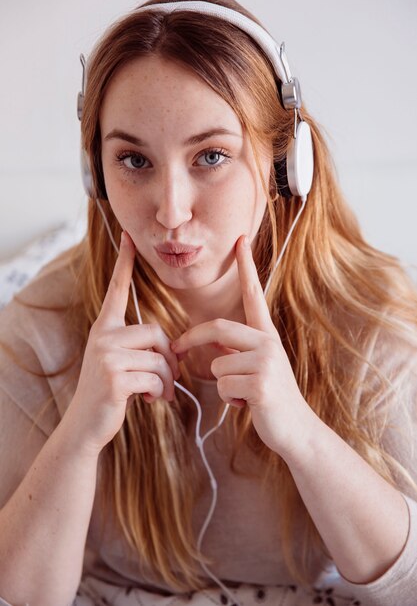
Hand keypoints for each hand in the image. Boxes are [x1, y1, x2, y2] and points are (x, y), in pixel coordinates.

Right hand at [66, 231, 179, 455]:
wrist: (87, 425)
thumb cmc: (110, 392)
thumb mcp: (120, 362)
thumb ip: (141, 347)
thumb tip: (175, 347)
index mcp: (105, 329)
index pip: (117, 290)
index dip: (124, 264)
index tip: (128, 237)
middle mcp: (103, 336)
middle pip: (157, 333)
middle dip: (170, 359)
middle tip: (169, 381)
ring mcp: (106, 355)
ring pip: (160, 358)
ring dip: (167, 381)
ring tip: (161, 394)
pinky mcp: (114, 376)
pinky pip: (156, 377)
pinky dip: (160, 393)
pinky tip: (150, 401)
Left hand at [171, 235, 312, 455]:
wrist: (295, 429)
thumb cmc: (270, 398)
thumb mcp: (257, 367)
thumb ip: (237, 351)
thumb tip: (211, 345)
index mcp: (266, 335)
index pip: (253, 295)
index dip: (246, 267)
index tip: (240, 240)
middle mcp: (268, 342)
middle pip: (219, 327)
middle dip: (192, 339)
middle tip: (175, 348)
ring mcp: (267, 362)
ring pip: (217, 364)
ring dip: (222, 384)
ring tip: (244, 394)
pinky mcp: (262, 384)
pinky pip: (224, 385)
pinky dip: (229, 399)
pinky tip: (248, 404)